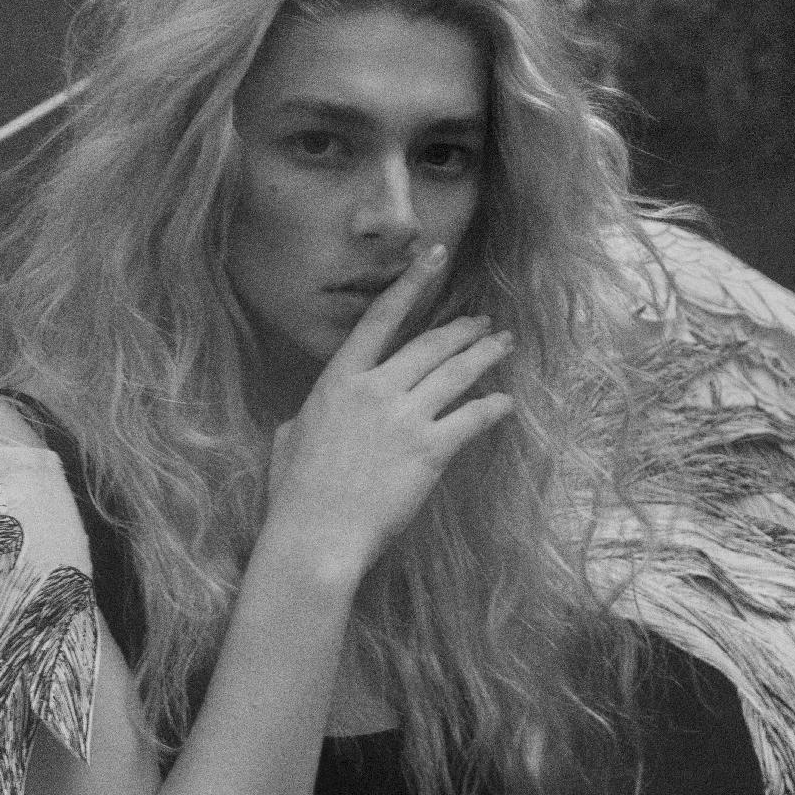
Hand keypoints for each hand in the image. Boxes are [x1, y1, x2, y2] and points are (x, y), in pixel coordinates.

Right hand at [263, 245, 514, 581]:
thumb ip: (305, 417)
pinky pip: (471, 417)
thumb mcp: (288, 441)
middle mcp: (375, 389)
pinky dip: (492, 407)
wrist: (317, 536)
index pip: (380, 319)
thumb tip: (303, 418)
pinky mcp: (430, 451)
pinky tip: (505, 403)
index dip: (411, 285)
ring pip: (456, 373)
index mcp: (338, 382)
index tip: (434, 258)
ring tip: (503, 346)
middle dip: (463, 330)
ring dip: (485, 356)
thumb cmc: (296, 496)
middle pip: (430, 344)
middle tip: (484, 324)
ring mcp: (404, 418)